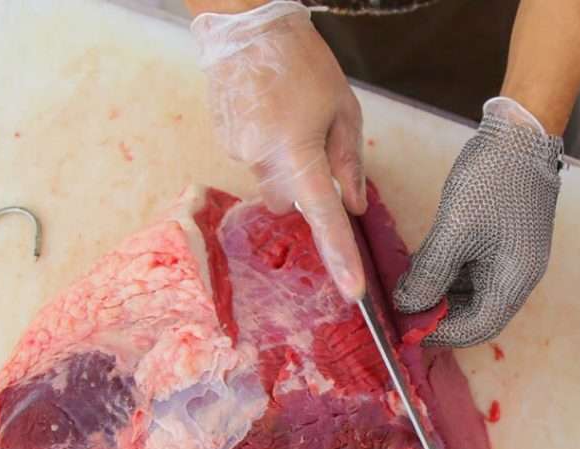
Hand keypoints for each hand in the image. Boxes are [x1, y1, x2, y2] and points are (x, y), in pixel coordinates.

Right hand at [192, 1, 367, 299]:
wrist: (247, 26)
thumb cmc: (302, 62)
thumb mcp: (343, 108)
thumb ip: (349, 162)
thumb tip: (353, 205)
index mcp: (297, 151)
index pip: (323, 216)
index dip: (340, 255)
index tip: (353, 291)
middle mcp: (262, 159)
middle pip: (292, 203)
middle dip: (308, 187)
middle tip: (317, 145)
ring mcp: (238, 152)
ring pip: (273, 183)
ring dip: (287, 165)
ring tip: (291, 120)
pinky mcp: (226, 142)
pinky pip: (255, 162)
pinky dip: (268, 149)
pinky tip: (271, 115)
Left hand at [394, 97, 563, 346]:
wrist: (519, 133)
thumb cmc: (493, 179)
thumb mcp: (454, 230)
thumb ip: (431, 273)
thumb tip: (408, 305)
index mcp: (514, 279)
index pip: (479, 327)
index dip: (443, 334)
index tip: (409, 329)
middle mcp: (518, 275)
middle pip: (476, 314)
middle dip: (439, 314)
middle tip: (402, 309)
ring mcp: (512, 258)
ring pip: (473, 292)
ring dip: (441, 293)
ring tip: (407, 286)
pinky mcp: (504, 241)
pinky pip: (474, 269)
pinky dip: (448, 272)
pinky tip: (422, 264)